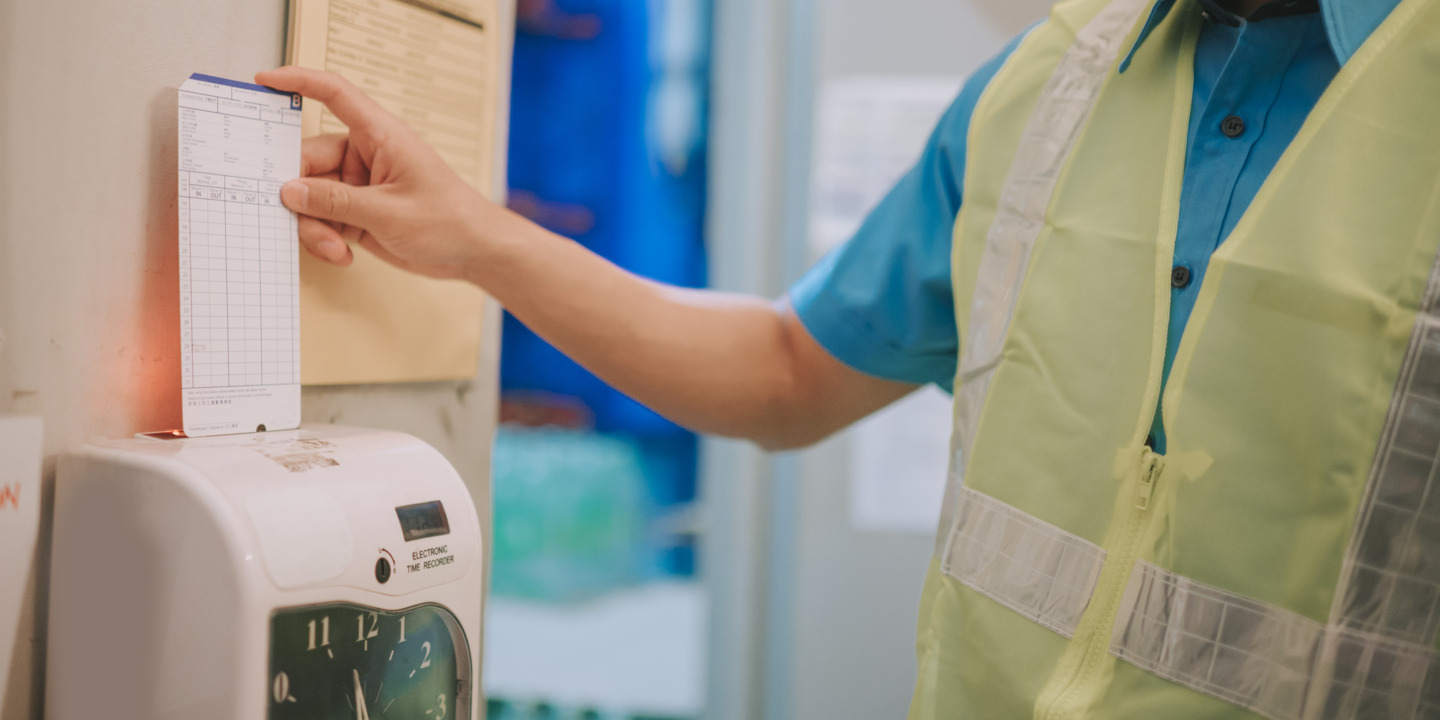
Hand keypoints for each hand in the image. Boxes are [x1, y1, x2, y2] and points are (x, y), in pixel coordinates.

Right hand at [253, 66, 496, 279]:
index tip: (265, 80)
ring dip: (315, 226)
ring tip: (334, 249)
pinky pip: (323, 220)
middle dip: (301, 197)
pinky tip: (343, 255)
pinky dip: (325, 239)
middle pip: (308, 162)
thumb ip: (335, 202)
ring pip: (312, 198)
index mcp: (379, 136)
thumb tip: (289, 191)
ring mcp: (359, 186)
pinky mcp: (358, 213)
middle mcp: (365, 156)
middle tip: (305, 225)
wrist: (475, 252)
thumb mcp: (387, 212)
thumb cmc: (449, 220)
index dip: (298, 81)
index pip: (335, 95)